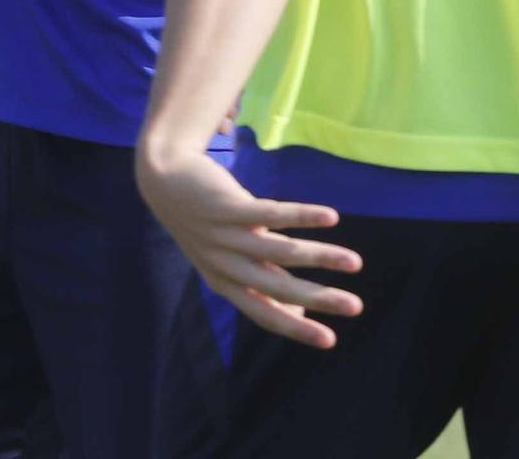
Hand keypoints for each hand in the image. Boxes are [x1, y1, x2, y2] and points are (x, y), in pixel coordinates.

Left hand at [136, 144, 362, 349]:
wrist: (163, 179)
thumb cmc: (204, 223)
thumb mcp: (227, 257)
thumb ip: (261, 280)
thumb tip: (299, 312)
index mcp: (225, 283)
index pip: (265, 314)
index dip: (296, 328)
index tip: (331, 340)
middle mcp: (225, 265)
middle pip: (278, 288)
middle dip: (319, 300)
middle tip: (355, 307)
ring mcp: (225, 235)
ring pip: (281, 252)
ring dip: (322, 257)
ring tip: (354, 261)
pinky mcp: (227, 205)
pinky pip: (271, 214)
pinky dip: (303, 216)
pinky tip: (330, 216)